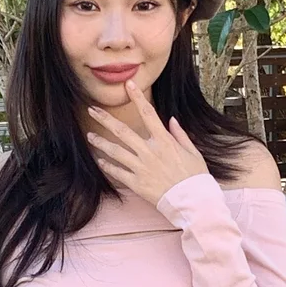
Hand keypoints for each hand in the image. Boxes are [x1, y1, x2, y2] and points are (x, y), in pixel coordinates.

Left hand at [86, 78, 209, 206]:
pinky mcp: (136, 183)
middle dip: (105, 119)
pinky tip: (100, 160)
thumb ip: (180, 135)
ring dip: (100, 142)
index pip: (149, 114)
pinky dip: (107, 166)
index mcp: (165, 141)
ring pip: (115, 151)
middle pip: (122, 131)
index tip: (128, 85)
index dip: (137, 98)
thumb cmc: (195, 177)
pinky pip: (117, 172)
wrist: (192, 201)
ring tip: (90, 136)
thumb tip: (171, 120)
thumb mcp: (193, 152)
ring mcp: (141, 168)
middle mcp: (150, 152)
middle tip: (92, 110)